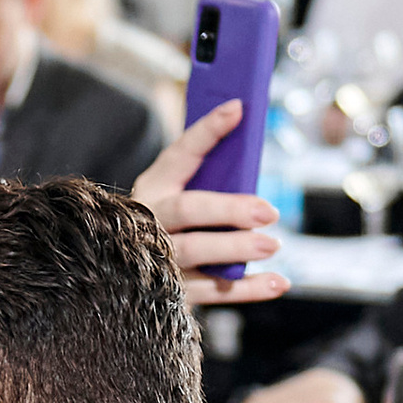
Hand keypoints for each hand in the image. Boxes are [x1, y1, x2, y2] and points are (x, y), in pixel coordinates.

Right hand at [133, 107, 286, 305]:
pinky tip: (277, 281)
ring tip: (272, 245)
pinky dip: (248, 289)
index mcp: (154, 187)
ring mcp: (157, 259)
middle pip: (187, 211)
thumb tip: (251, 141)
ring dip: (236, 248)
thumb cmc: (170, 226)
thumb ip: (209, 176)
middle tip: (267, 211)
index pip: (180, 154)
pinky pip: (212, 292)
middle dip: (228, 209)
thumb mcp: (178, 193)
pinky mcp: (171, 293)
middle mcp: (149, 221)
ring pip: (196, 252)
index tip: (237, 109)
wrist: (125, 277)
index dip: (207, 131)